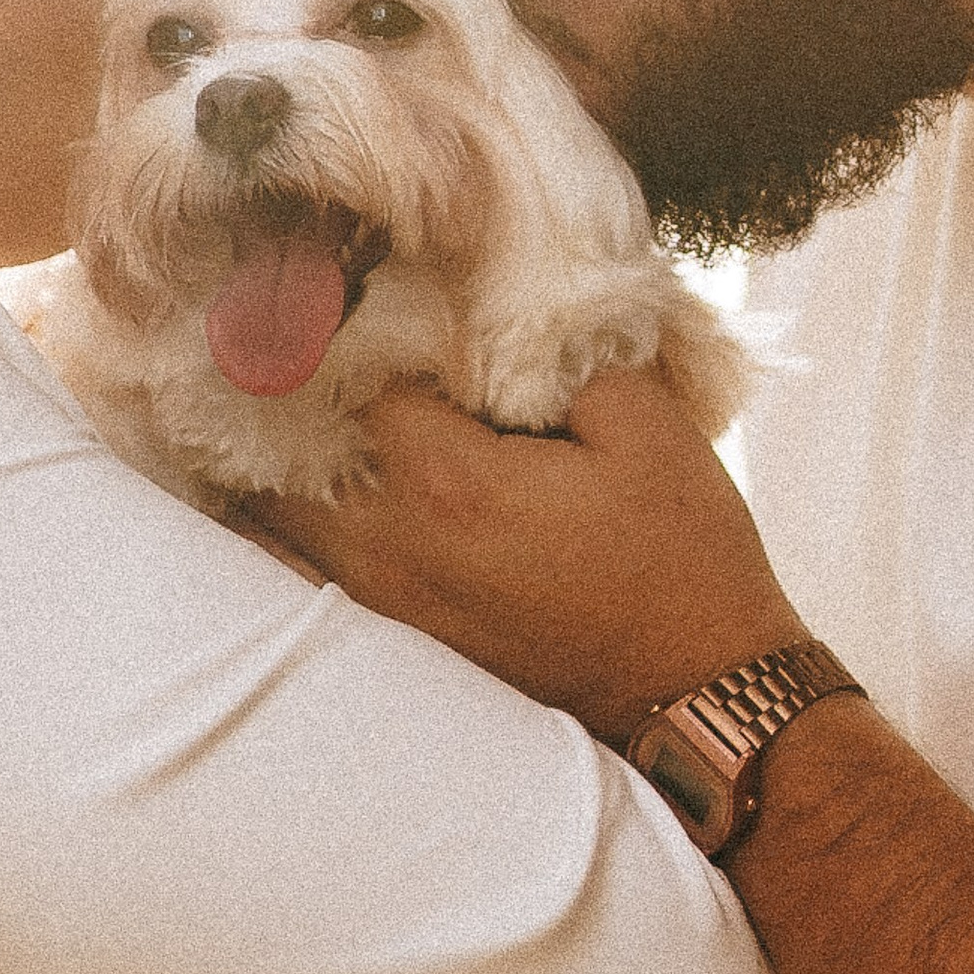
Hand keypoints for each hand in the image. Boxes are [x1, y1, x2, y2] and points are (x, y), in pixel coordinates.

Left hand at [248, 363, 802, 744]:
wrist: (697, 693)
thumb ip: (565, 356)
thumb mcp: (648, 426)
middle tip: (303, 334)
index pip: (353, 375)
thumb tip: (506, 314)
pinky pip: (302, 570)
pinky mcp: (399, 636)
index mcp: (451, 482)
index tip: (367, 281)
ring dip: (279, 454)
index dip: (358, 320)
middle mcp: (395, 546)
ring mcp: (387, 602)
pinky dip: (290, 520)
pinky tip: (308, 482)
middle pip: (284, 449)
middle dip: (290, 387)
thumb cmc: (683, 556)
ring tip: (293, 401)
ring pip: (275, 518)